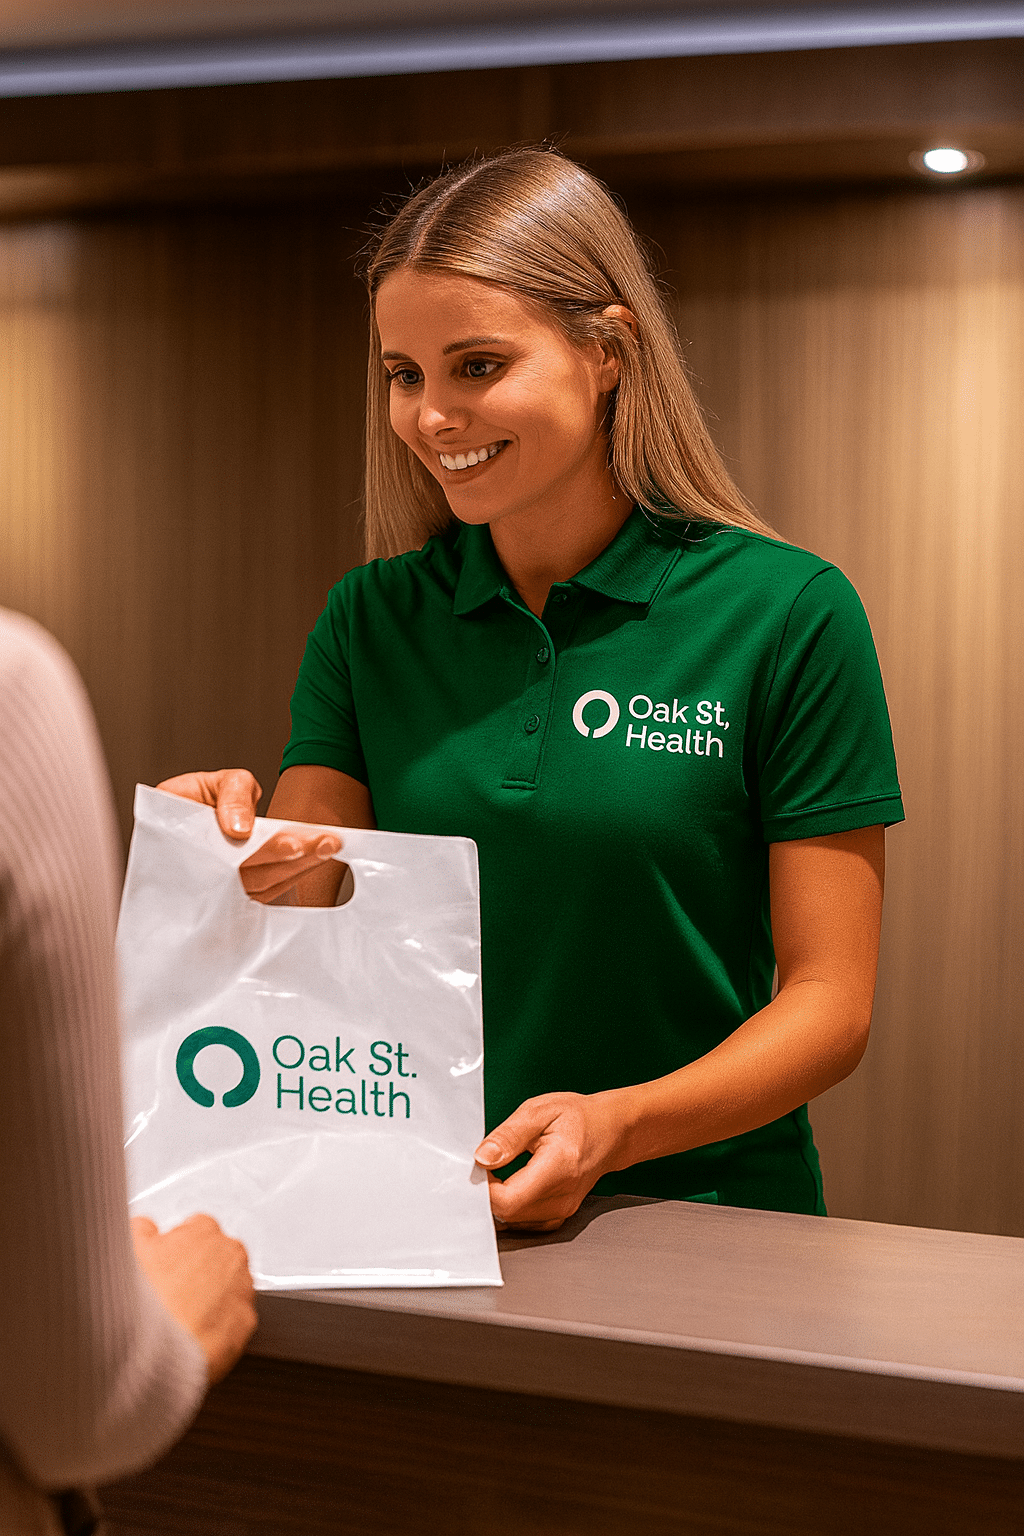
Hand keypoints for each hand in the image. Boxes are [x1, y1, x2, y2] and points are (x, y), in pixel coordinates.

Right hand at [131, 1214, 256, 1384]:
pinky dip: (219, 1327)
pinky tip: (195, 1334)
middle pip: (217, 1258)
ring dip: (213, 1299)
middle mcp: (231, 1255)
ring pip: (230, 1288)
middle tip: (172, 1293)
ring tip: (181, 1317)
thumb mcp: (131, 1248)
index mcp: (204, 1231)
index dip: (177, 1249)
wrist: (156, 1346)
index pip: (197, 1229)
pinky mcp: (246, 1322)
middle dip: (199, 1272)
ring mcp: (243, 1288)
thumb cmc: (144, 1296)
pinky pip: (235, 1321)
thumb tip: (145, 1228)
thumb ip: (142, 1230)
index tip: (167, 1263)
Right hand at [156, 769, 341, 903]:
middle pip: (253, 875)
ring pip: (261, 887)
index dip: (265, 850)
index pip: (231, 853)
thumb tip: (241, 829)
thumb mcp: (213, 782)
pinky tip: (310, 863)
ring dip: (296, 870)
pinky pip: (261, 893)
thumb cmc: (192, 798)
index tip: (293, 844)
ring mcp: (216, 888)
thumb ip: (231, 797)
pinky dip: (287, 878)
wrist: (181, 815)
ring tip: (326, 849)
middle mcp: (204, 873)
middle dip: (294, 860)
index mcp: (191, 842)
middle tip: (326, 843)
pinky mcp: (232, 893)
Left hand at [474, 1090, 628, 1231]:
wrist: (609, 1131)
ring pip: (513, 1221)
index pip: (508, 1200)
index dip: (483, 1188)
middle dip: (487, 1193)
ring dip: (498, 1200)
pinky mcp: (560, 1215)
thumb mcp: (539, 1111)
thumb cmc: (578, 1117)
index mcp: (558, 1166)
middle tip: (485, 1166)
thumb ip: (509, 1136)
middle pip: (508, 1214)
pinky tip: (510, 1184)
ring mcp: (563, 1209)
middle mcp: (563, 1196)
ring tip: (499, 1172)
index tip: (478, 1167)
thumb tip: (483, 1157)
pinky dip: (511, 1207)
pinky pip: (524, 1222)